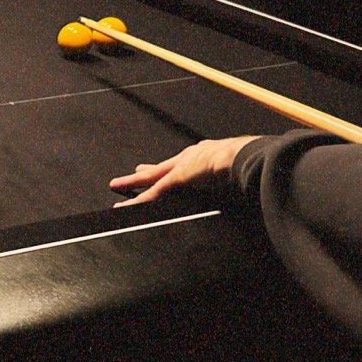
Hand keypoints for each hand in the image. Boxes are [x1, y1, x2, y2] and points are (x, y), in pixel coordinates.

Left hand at [108, 137, 258, 205]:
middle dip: (145, 172)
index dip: (169, 167)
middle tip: (132, 174)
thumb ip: (235, 172)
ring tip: (115, 186)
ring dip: (132, 184)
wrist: (239, 155)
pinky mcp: (174, 180)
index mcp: (202, 155)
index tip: (163, 167)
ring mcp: (179, 169)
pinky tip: (125, 206)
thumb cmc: (244, 160)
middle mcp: (187, 159)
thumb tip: (246, 177)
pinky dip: (138, 200)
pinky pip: (151, 193)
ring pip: (150, 179)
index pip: (180, 163)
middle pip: (160, 168)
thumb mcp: (236, 166)